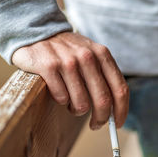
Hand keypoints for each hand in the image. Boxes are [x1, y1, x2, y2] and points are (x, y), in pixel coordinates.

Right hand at [12, 32, 128, 129]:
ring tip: (71, 103)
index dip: (121, 111)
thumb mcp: (90, 55)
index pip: (120, 89)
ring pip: (81, 103)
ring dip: (77, 109)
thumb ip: (103, 76)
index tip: (117, 124)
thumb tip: (114, 112)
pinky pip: (61, 97)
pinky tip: (57, 91)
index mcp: (102, 54)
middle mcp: (87, 56)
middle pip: (103, 100)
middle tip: (96, 125)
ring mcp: (68, 61)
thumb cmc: (68, 52)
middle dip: (101, 118)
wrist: (36, 32)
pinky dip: (61, 100)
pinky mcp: (48, 66)